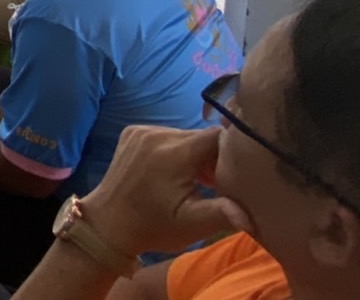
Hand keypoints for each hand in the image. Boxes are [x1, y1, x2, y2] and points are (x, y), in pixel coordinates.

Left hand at [78, 125, 248, 256]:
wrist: (108, 224)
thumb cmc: (153, 227)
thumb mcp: (192, 225)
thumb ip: (222, 214)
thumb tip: (250, 216)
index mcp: (174, 153)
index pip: (217, 137)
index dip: (233, 152)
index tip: (240, 173)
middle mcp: (157, 134)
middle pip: (201, 136)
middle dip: (214, 157)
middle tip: (218, 185)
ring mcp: (141, 131)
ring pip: (185, 135)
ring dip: (196, 154)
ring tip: (198, 182)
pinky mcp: (132, 132)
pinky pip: (166, 135)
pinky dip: (177, 150)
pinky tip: (176, 173)